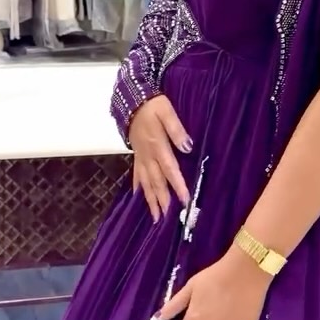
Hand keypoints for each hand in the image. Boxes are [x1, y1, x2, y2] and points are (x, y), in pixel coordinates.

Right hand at [129, 95, 191, 222]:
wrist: (131, 99)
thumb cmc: (153, 105)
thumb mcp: (167, 112)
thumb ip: (177, 130)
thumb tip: (188, 148)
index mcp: (157, 146)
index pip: (170, 169)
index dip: (177, 186)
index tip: (184, 201)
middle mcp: (148, 156)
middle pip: (156, 181)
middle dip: (163, 200)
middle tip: (168, 219)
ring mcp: (140, 157)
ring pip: (146, 182)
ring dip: (151, 200)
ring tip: (155, 217)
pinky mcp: (136, 155)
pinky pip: (136, 174)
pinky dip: (138, 187)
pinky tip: (138, 197)